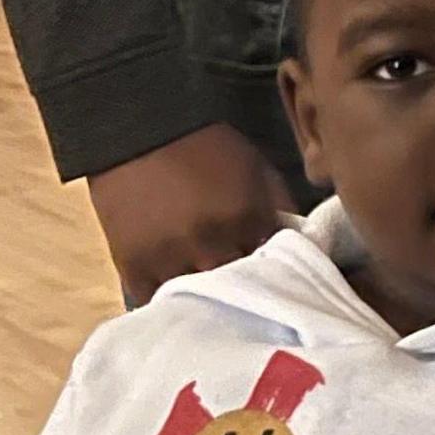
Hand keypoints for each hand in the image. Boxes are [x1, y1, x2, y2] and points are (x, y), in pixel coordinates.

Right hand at [88, 124, 293, 306]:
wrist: (142, 128)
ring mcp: (169, 260)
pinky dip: (166, 306)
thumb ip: (281, 206)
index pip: (275, 266)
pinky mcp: (133, 268)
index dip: (274, 270)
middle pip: (238, 289)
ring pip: (198, 303)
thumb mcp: (257, 166)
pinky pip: (154, 305)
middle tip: (243, 289)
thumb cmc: (206, 145)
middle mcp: (210, 244)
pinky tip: (176, 303)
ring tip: (210, 299)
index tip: (272, 272)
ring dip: (206, 303)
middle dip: (243, 288)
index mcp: (245, 219)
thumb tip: (301, 243)